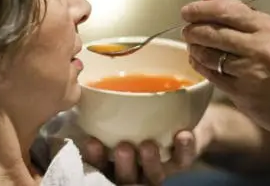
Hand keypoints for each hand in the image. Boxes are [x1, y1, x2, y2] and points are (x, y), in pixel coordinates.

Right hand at [81, 111, 215, 184]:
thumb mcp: (123, 112)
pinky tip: (183, 135)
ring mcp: (161, 168)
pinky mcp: (182, 161)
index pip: (102, 165)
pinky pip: (183, 160)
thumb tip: (85, 92)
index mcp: (118, 160)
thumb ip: (107, 112)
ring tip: (148, 144)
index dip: (95, 158)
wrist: (182, 115)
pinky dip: (184, 149)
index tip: (92, 142)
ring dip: (151, 162)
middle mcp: (138, 169)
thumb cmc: (142, 114)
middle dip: (124, 166)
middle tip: (123, 147)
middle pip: (128, 178)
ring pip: (154, 175)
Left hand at [181, 0, 269, 140]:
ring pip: (209, 55)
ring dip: (194, 48)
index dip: (201, 9)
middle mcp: (260, 47)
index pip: (226, 11)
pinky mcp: (243, 93)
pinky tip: (198, 61)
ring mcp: (250, 72)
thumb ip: (241, 13)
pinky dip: (201, 66)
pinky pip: (212, 76)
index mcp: (268, 28)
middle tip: (187, 29)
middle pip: (213, 33)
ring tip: (192, 45)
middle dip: (193, 29)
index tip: (187, 11)